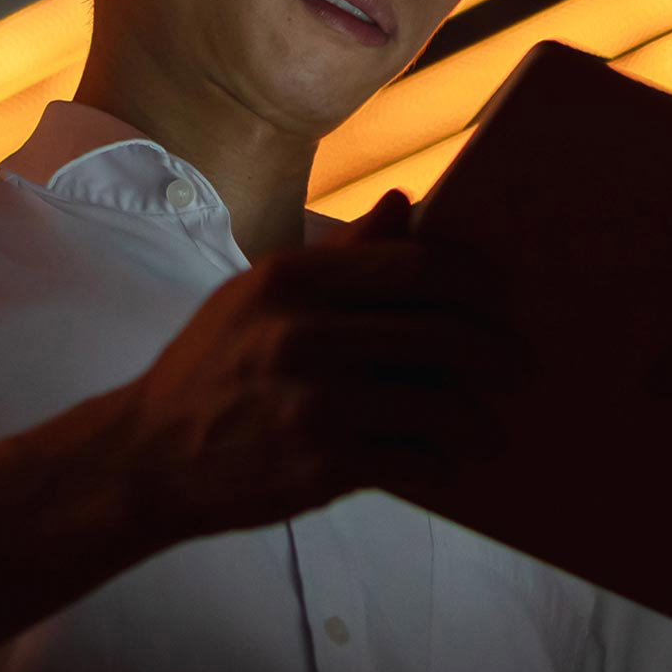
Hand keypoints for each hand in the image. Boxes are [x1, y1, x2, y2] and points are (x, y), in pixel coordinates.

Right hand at [106, 190, 518, 540]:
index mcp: (293, 282)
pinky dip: (440, 463)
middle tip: (523, 366)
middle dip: (498, 353)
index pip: (417, 267)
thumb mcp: (257, 294)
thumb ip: (337, 256)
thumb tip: (405, 206)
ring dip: (479, 420)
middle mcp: (304, 336)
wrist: (148, 456)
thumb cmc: (212, 368)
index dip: (477, 284)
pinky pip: (415, 459)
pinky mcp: (321, 465)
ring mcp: (314, 403)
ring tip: (491, 430)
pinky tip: (443, 462)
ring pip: (440, 404)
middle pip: (442, 333)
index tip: (504, 299)